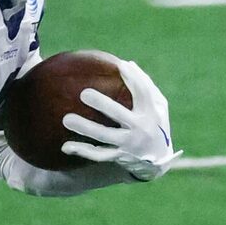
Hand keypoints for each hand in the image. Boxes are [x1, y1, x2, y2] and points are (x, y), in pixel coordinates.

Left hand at [62, 58, 176, 181]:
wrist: (158, 161)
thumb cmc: (155, 125)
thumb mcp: (159, 107)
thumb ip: (146, 86)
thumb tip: (127, 64)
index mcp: (150, 113)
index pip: (144, 93)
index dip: (134, 79)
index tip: (121, 65)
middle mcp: (140, 129)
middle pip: (119, 115)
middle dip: (102, 104)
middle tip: (84, 94)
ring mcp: (129, 144)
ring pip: (104, 136)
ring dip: (85, 128)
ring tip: (66, 119)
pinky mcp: (119, 157)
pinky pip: (98, 155)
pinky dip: (82, 151)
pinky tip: (65, 146)